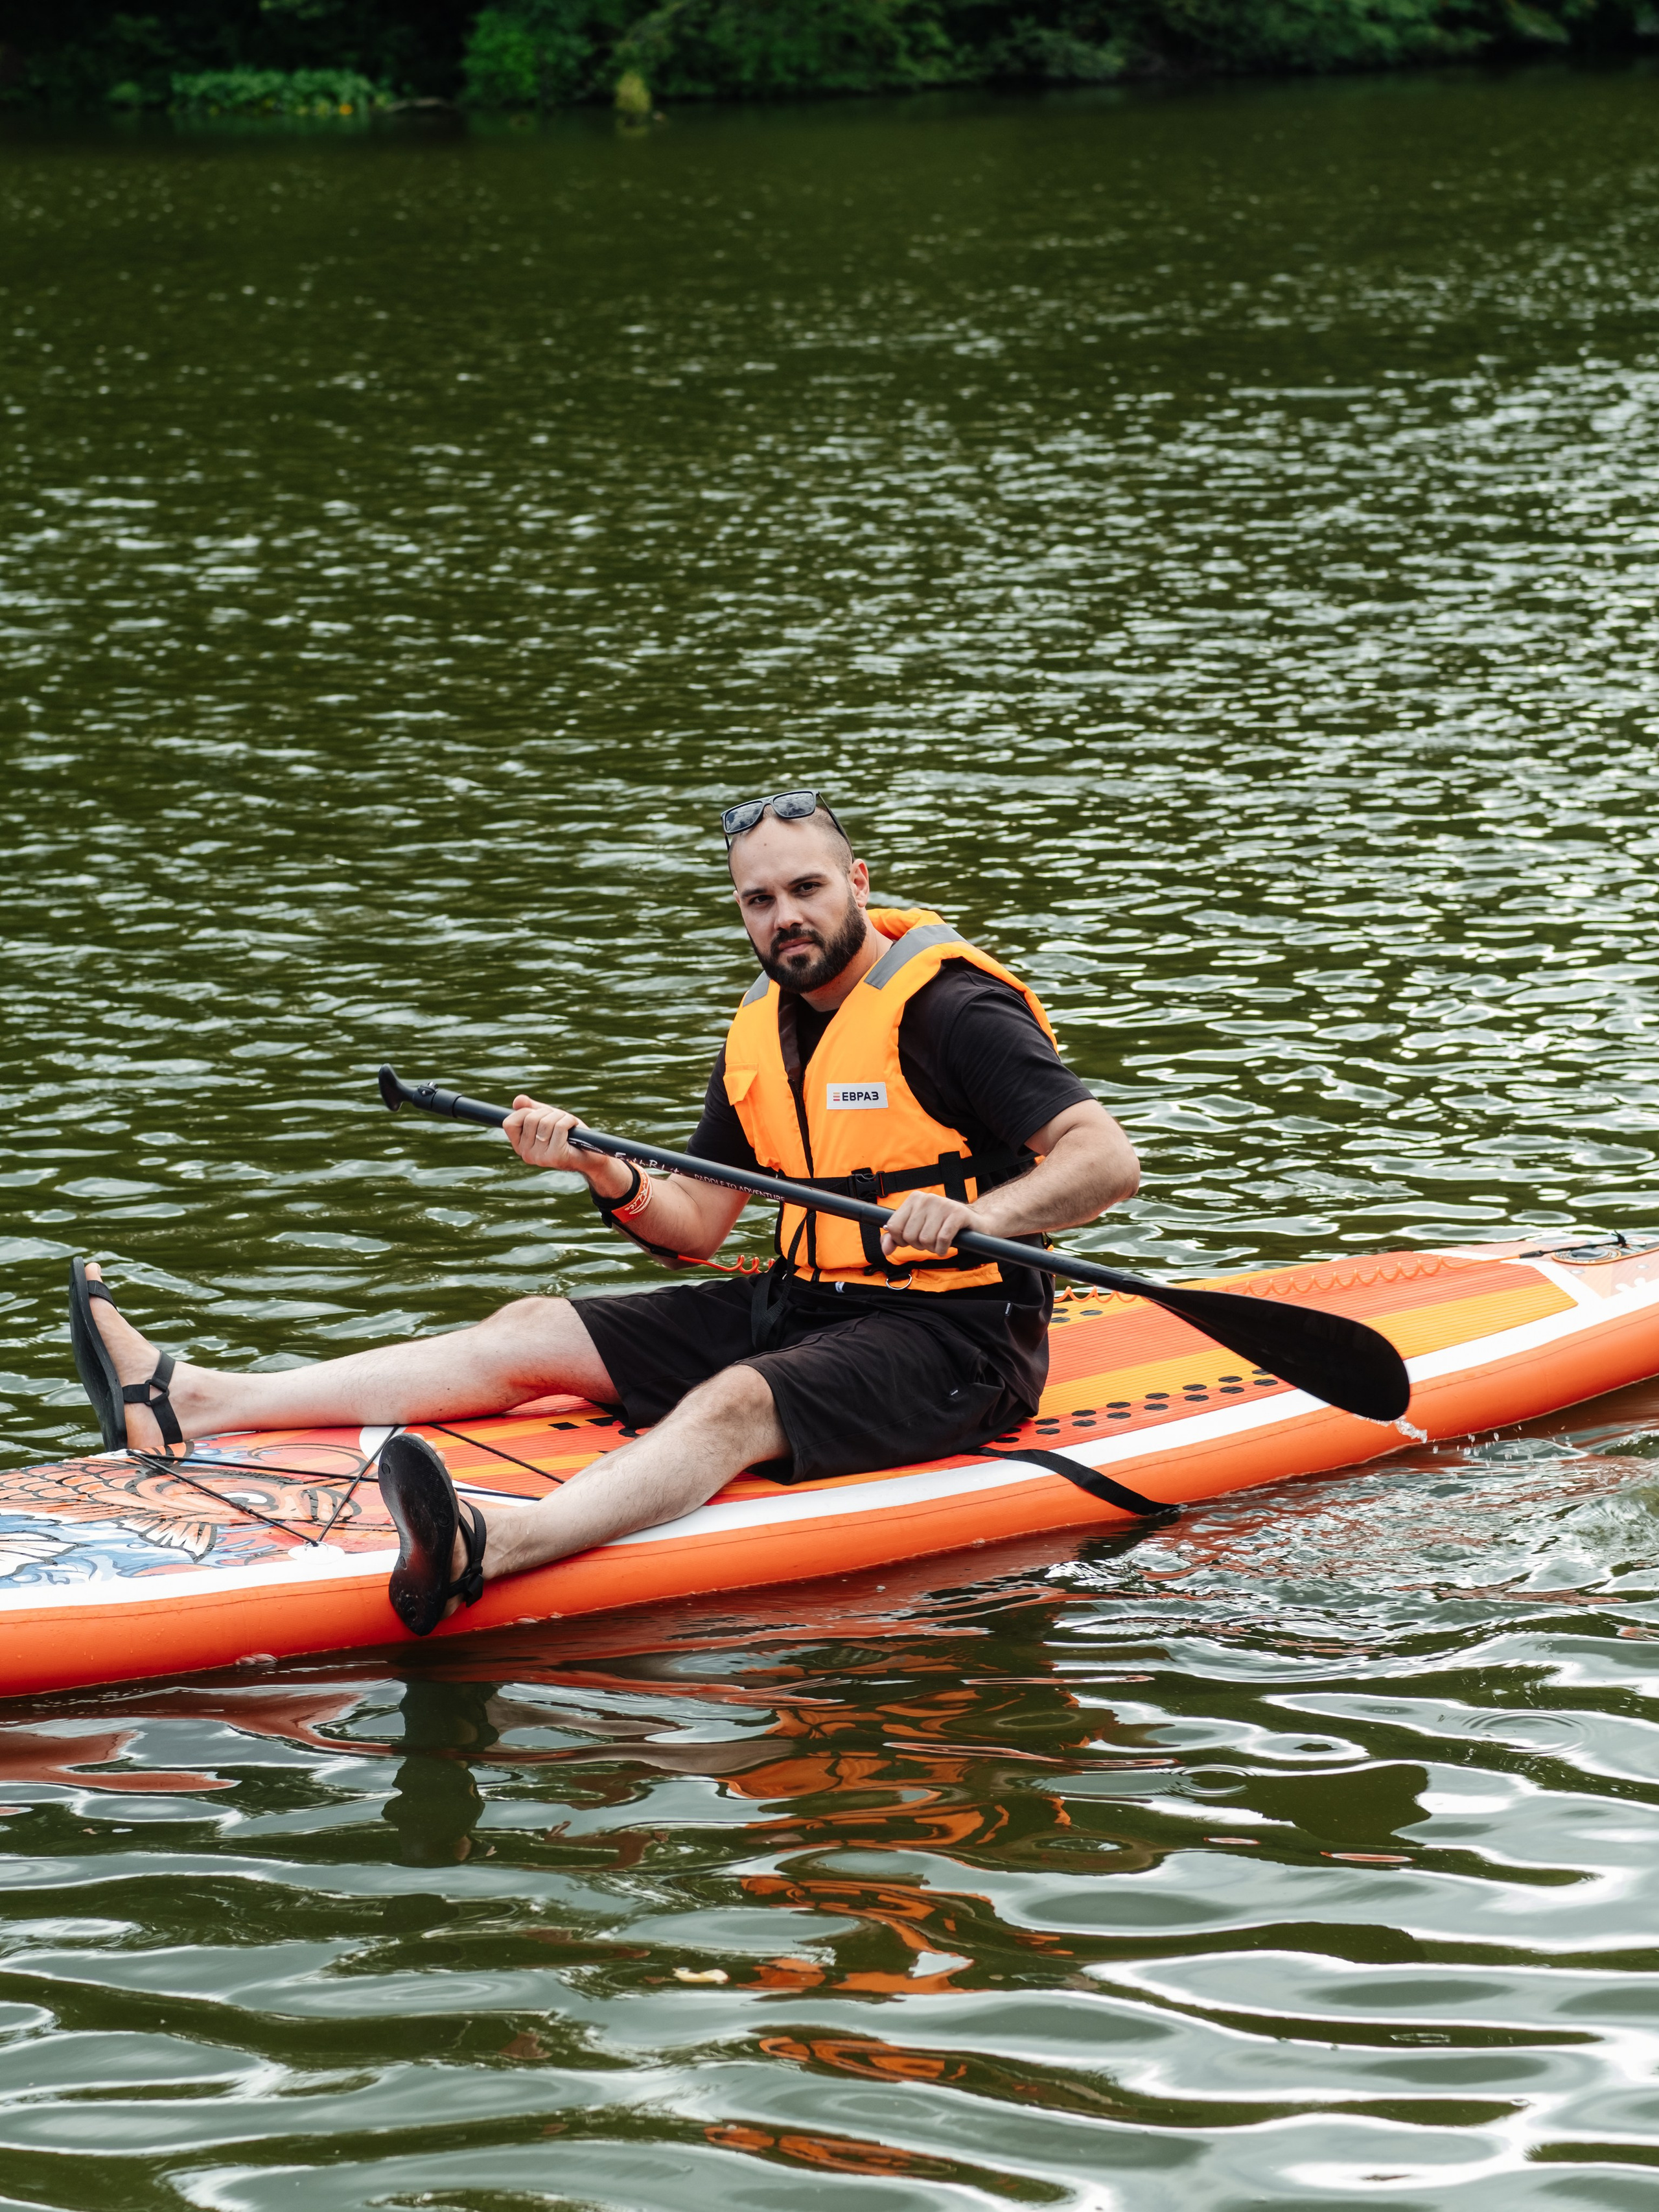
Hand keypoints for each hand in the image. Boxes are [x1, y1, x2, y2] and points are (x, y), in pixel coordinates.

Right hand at [503, 1096, 631, 1195]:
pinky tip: (574, 1126)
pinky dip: (569, 1121)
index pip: (509, 1122)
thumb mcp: (548, 1118)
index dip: (525, 1112)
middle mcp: (526, 1155)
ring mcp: (540, 1158)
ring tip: (568, 1125)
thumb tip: (517, 1100)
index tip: (540, 1115)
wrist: (591, 1155)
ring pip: (546, 1122)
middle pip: (530, 1118)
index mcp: (520, 1146)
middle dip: (548, 1112)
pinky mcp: (555, 1157)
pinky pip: (559, 1127)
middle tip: (559, 1120)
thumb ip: (532, 1109)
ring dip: (561, 1116)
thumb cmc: (569, 1136)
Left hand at [881, 1191, 975, 1258]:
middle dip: (919, 1245)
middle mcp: (927, 1199)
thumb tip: (885, 1249)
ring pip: (925, 1239)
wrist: (974, 1222)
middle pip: (909, 1235)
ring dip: (932, 1248)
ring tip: (939, 1241)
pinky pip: (942, 1239)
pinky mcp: (957, 1214)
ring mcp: (943, 1205)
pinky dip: (942, 1249)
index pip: (893, 1226)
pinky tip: (945, 1247)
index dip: (901, 1239)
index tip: (912, 1239)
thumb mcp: (916, 1228)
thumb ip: (897, 1238)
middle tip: (930, 1240)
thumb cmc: (942, 1225)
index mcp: (914, 1199)